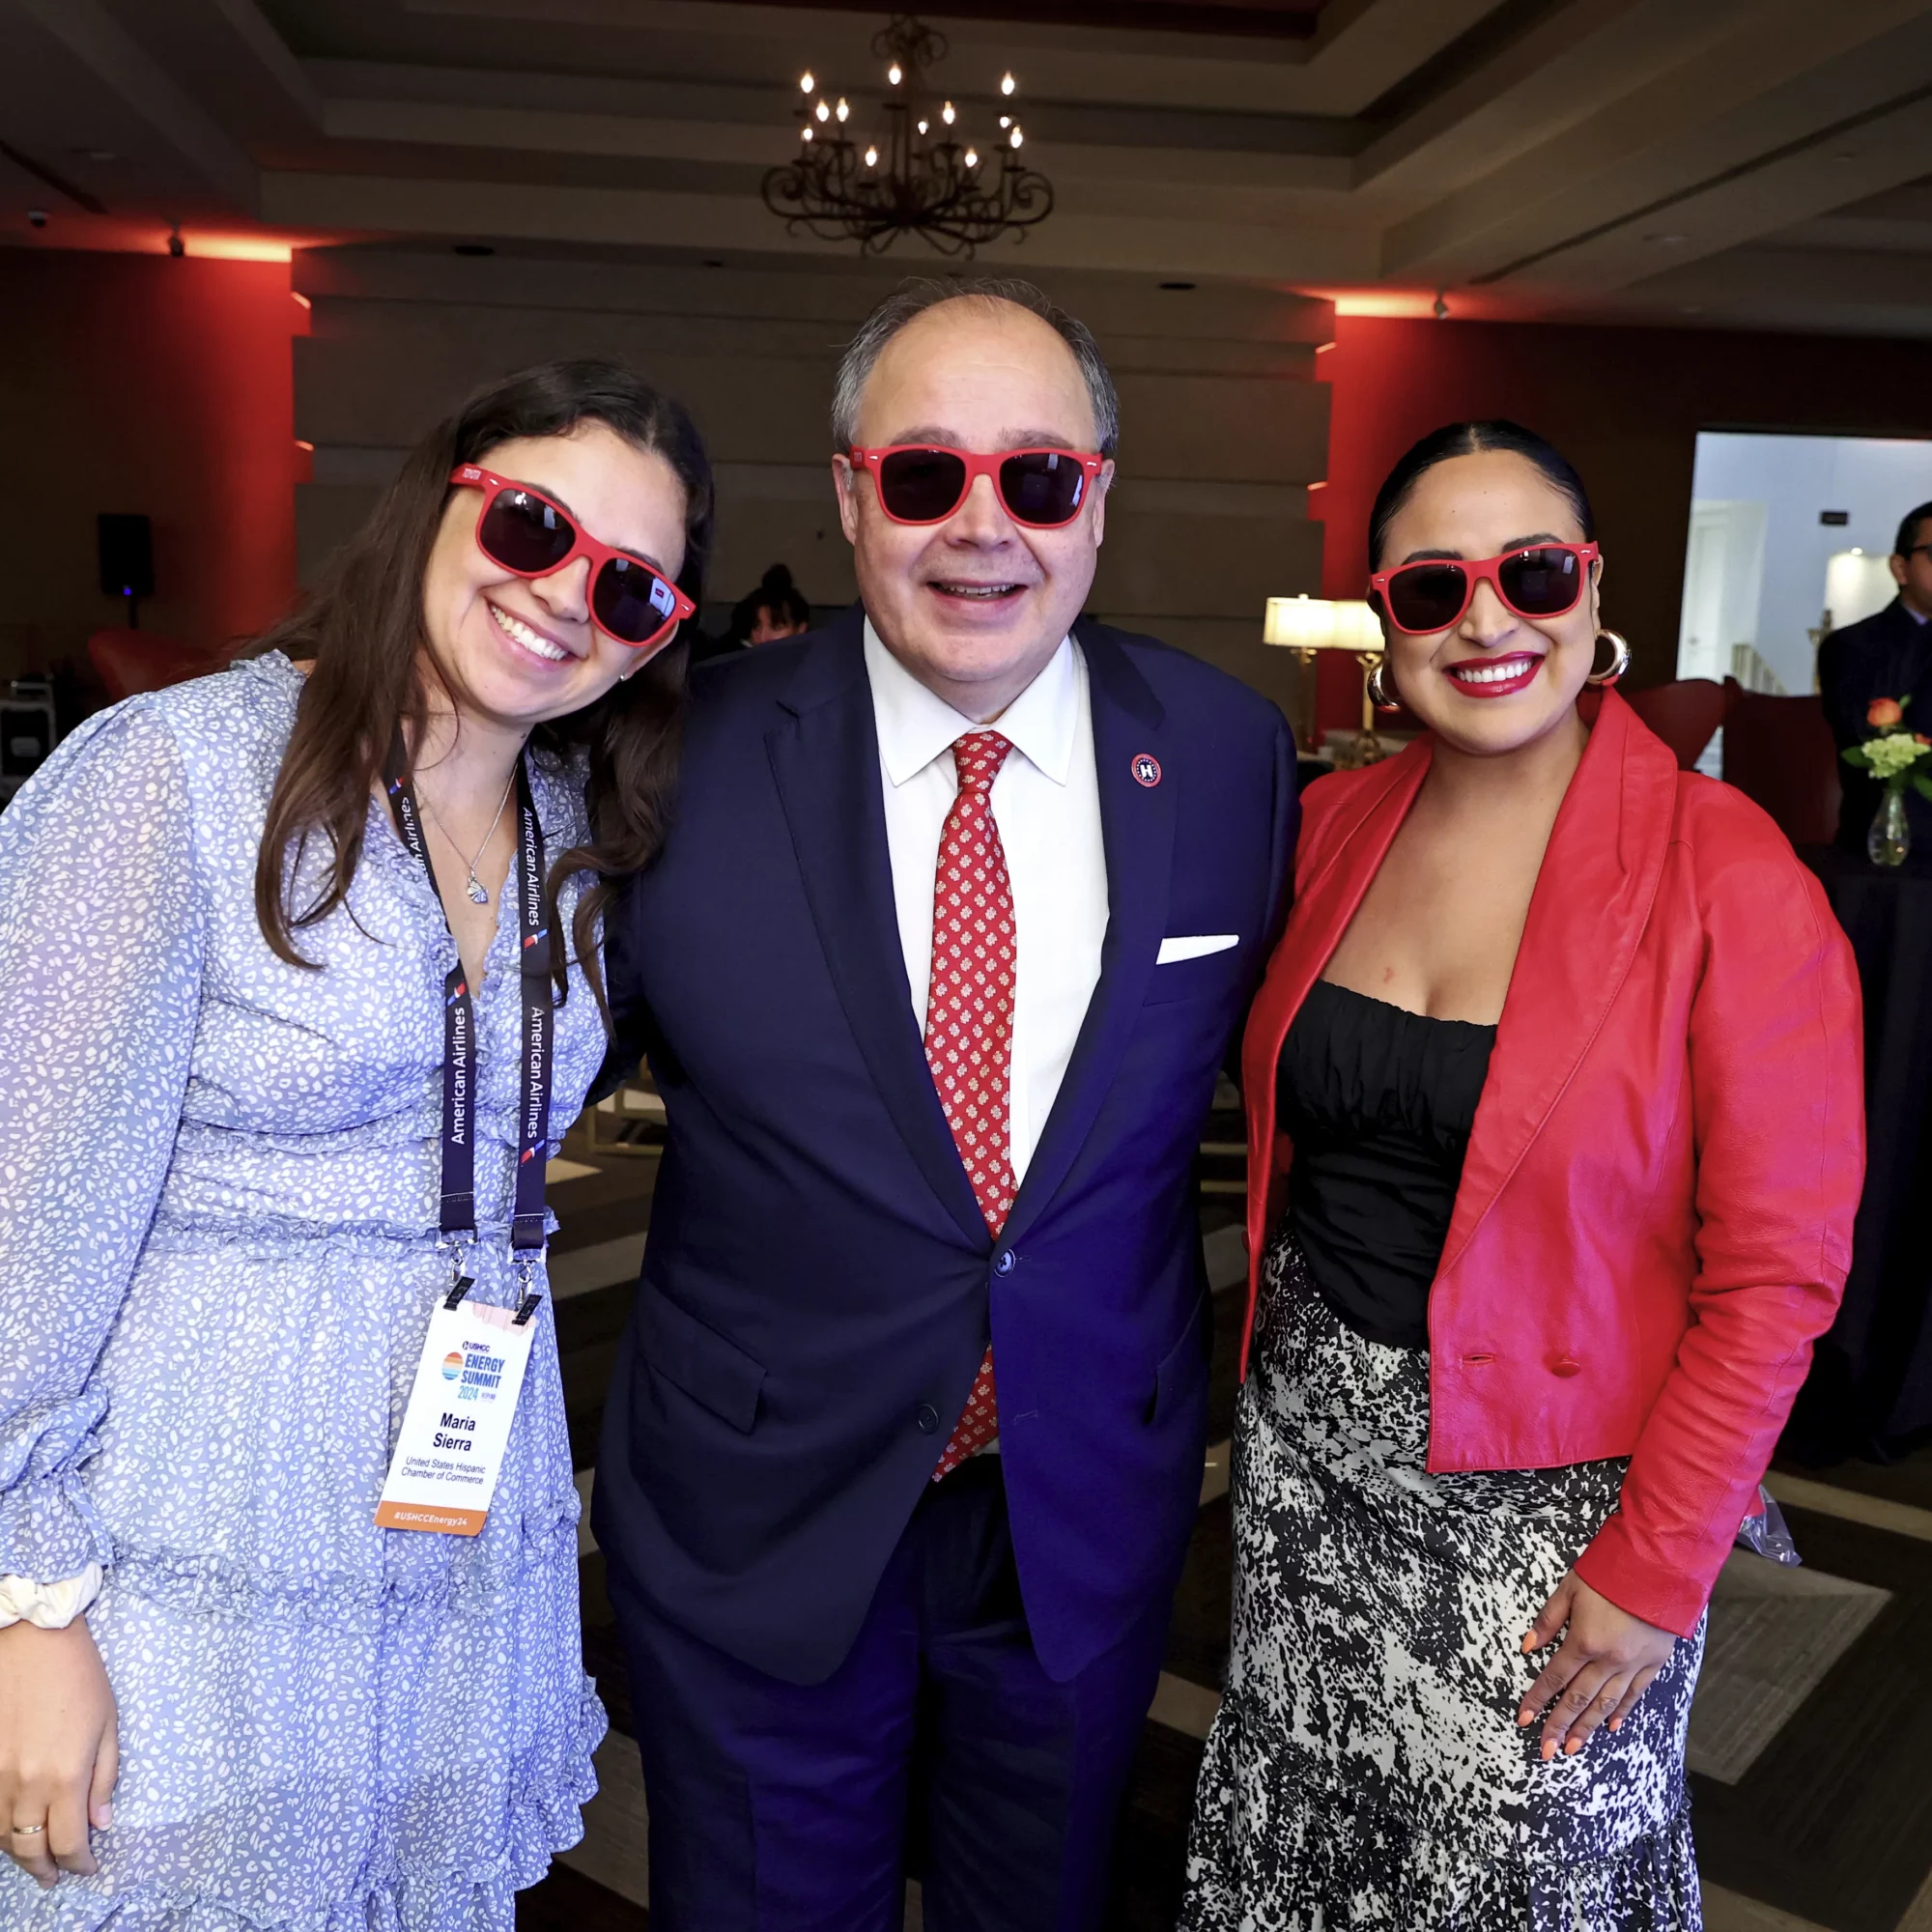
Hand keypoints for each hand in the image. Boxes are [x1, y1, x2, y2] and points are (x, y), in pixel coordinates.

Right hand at [0, 1619, 117, 1888]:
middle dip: (46, 1869)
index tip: (87, 1868)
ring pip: (1, 1837)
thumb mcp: (108, 1723)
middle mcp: (26, 1785)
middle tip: (56, 1878)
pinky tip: (10, 1833)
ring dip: (19, 1854)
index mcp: (65, 1775)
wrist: (32, 1641)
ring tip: (35, 1861)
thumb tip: (100, 1823)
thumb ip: (104, 1777)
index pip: (69, 1841)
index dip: (79, 1862)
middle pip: (31, 1848)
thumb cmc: (79, 1676)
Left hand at [1516, 1570, 1676, 1760]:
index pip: (1554, 1678)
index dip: (1537, 1700)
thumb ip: (1547, 1621)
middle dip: (1560, 1725)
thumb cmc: (1609, 1573)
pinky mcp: (1654, 1663)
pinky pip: (1634, 1694)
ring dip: (1587, 1728)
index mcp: (1583, 1640)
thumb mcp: (1569, 1588)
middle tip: (1547, 1751)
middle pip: (1578, 1699)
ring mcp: (1633, 1664)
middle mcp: (1608, 1660)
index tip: (1523, 1720)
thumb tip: (1528, 1648)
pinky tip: (1610, 1728)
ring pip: (1606, 1704)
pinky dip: (1621, 1712)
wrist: (1659, 1567)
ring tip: (1573, 1748)